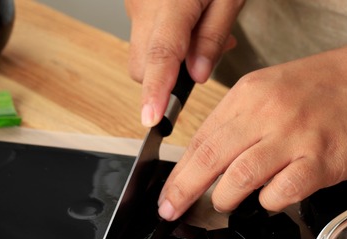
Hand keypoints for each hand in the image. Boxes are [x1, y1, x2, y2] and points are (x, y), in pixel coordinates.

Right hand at [126, 0, 243, 126]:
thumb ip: (212, 37)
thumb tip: (197, 76)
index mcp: (171, 4)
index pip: (160, 56)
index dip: (156, 92)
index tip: (152, 119)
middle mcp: (144, 6)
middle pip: (144, 66)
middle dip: (169, 78)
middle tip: (209, 56)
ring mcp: (135, 4)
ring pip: (143, 53)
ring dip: (170, 59)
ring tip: (204, 34)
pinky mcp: (135, 3)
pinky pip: (146, 34)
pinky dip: (168, 41)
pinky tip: (192, 24)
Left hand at [151, 0, 346, 220]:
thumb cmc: (330, 87)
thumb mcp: (274, 87)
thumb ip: (243, 119)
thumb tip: (213, 158)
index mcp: (250, 93)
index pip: (201, 137)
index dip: (179, 171)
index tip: (167, 192)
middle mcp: (266, 113)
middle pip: (209, 159)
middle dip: (183, 191)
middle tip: (171, 211)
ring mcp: (294, 137)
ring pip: (239, 179)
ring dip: (225, 198)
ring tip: (226, 203)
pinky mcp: (320, 162)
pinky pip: (279, 194)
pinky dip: (269, 202)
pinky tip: (272, 198)